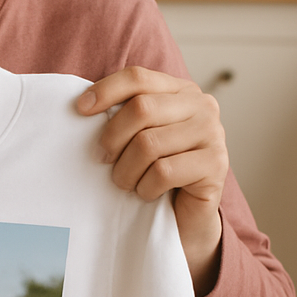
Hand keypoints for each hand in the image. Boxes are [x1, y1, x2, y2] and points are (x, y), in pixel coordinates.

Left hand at [77, 67, 228, 296]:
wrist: (184, 219)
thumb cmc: (153, 174)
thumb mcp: (136, 138)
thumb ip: (122, 117)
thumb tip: (81, 107)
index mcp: (179, 91)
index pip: (137, 78)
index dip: (105, 91)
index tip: (80, 110)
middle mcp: (201, 106)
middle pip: (141, 109)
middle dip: (113, 139)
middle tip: (104, 161)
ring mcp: (213, 134)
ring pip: (149, 144)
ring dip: (126, 170)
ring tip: (126, 182)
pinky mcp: (216, 165)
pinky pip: (163, 172)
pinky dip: (145, 187)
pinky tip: (147, 193)